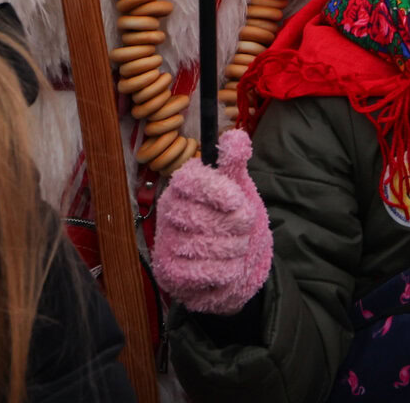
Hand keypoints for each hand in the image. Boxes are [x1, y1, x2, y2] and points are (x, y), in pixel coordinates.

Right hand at [151, 128, 273, 314]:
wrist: (224, 266)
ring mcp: (166, 243)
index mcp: (182, 188)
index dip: (215, 189)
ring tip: (235, 247)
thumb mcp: (235, 189)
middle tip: (243, 229)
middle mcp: (169, 213)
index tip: (238, 200)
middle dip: (238, 226)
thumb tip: (235, 136)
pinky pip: (207, 271)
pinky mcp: (169, 273)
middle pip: (207, 216)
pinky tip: (226, 267)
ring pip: (211, 246)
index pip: (190, 180)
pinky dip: (227, 271)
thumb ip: (233, 164)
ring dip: (236, 249)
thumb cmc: (227, 222)